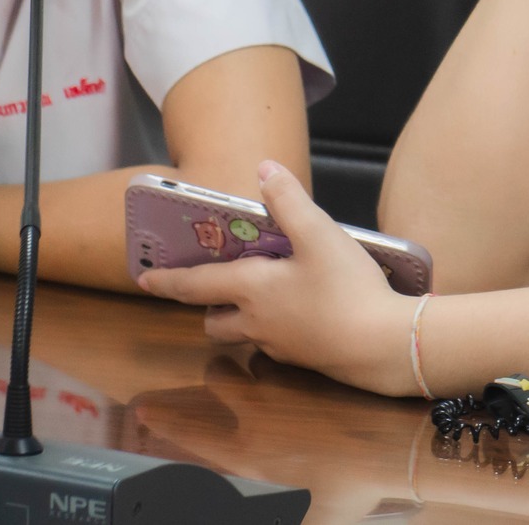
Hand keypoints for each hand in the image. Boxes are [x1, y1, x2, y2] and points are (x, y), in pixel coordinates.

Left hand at [137, 161, 414, 397]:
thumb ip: (289, 200)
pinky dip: (273, 330)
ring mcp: (281, 346)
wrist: (384, 345)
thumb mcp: (319, 233)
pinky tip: (300, 313)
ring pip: (243, 336)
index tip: (144, 280)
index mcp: (252, 289)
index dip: (168, 281)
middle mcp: (257, 322)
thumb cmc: (347, 287)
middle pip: (214, 321)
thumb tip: (264, 169)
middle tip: (215, 287)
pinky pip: (274, 345)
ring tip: (257, 298)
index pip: (196, 285)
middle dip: (207, 306)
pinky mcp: (305, 359)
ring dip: (238, 321)